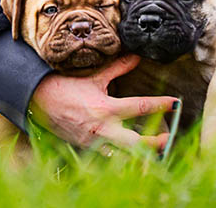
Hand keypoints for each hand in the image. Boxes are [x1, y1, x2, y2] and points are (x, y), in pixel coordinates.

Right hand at [29, 53, 177, 152]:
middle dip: (154, 143)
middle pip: (135, 143)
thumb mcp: (95, 76)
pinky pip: (107, 158)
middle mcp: (102, 129)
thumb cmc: (67, 87)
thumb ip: (118, 67)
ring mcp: (94, 143)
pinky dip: (119, 158)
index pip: (139, 106)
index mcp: (106, 109)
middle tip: (169, 138)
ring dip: (139, 155)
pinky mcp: (87, 150)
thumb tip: (136, 56)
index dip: (160, 104)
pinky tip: (129, 157)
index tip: (176, 102)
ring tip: (155, 153)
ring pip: (122, 156)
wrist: (40, 101)